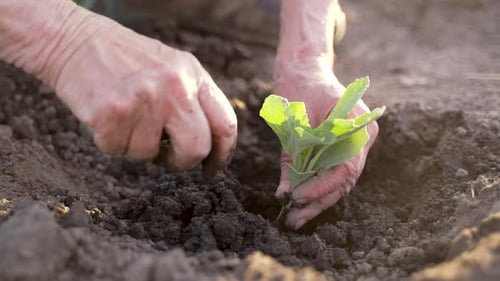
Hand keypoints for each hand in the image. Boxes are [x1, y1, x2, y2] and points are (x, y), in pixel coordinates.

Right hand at [50, 11, 236, 175]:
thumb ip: (194, 99)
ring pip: (151, 155)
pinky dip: (113, 143)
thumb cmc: (124, 59)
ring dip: (137, 147)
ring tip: (126, 119)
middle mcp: (174, 87)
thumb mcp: (171, 66)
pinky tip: (108, 118)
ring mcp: (144, 100)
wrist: (73, 40)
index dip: (223, 154)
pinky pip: (120, 152)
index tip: (213, 169)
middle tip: (169, 158)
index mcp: (193, 75)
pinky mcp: (113, 114)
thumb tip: (209, 144)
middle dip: (182, 162)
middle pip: (196, 148)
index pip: (225, 124)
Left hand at [273, 57, 378, 228]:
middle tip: (293, 219)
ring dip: (316, 201)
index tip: (298, 198)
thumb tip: (286, 193)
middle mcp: (363, 137)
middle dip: (317, 202)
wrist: (304, 70)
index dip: (322, 187)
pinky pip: (331, 173)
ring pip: (338, 181)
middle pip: (344, 180)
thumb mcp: (295, 121)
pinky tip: (299, 204)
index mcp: (359, 125)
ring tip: (294, 219)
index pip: (346, 168)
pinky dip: (315, 188)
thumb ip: (293, 156)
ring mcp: (355, 144)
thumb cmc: (300, 88)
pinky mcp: (341, 148)